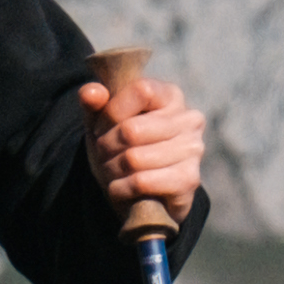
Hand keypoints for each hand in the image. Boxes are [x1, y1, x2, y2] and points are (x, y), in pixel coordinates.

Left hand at [82, 67, 207, 221]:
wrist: (139, 192)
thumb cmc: (122, 147)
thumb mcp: (103, 121)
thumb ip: (93, 102)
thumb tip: (90, 93)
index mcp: (171, 96)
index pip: (141, 91)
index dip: (112, 111)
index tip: (101, 128)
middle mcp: (189, 119)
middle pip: (131, 129)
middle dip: (106, 146)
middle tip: (104, 154)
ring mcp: (193, 150)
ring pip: (133, 158)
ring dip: (111, 169)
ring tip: (113, 171)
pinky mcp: (189, 179)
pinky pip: (141, 182)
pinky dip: (121, 188)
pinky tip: (123, 188)